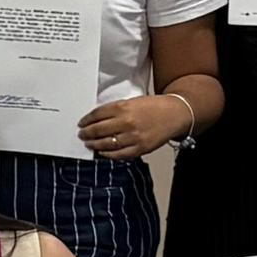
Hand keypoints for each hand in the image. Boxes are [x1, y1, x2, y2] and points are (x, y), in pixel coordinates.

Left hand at [76, 91, 194, 159]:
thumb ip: (115, 110)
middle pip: (99, 130)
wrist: (175, 114)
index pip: (97, 115)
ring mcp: (133, 137)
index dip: (86, 120)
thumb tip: (97, 119)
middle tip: (82, 134)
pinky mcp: (140, 148)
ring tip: (89, 144)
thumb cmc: (154, 107)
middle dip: (87, 133)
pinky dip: (108, 154)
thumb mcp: (132, 102)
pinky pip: (119, 154)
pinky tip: (102, 152)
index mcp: (123, 108)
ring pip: (106, 144)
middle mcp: (126, 122)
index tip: (81, 123)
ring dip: (94, 144)